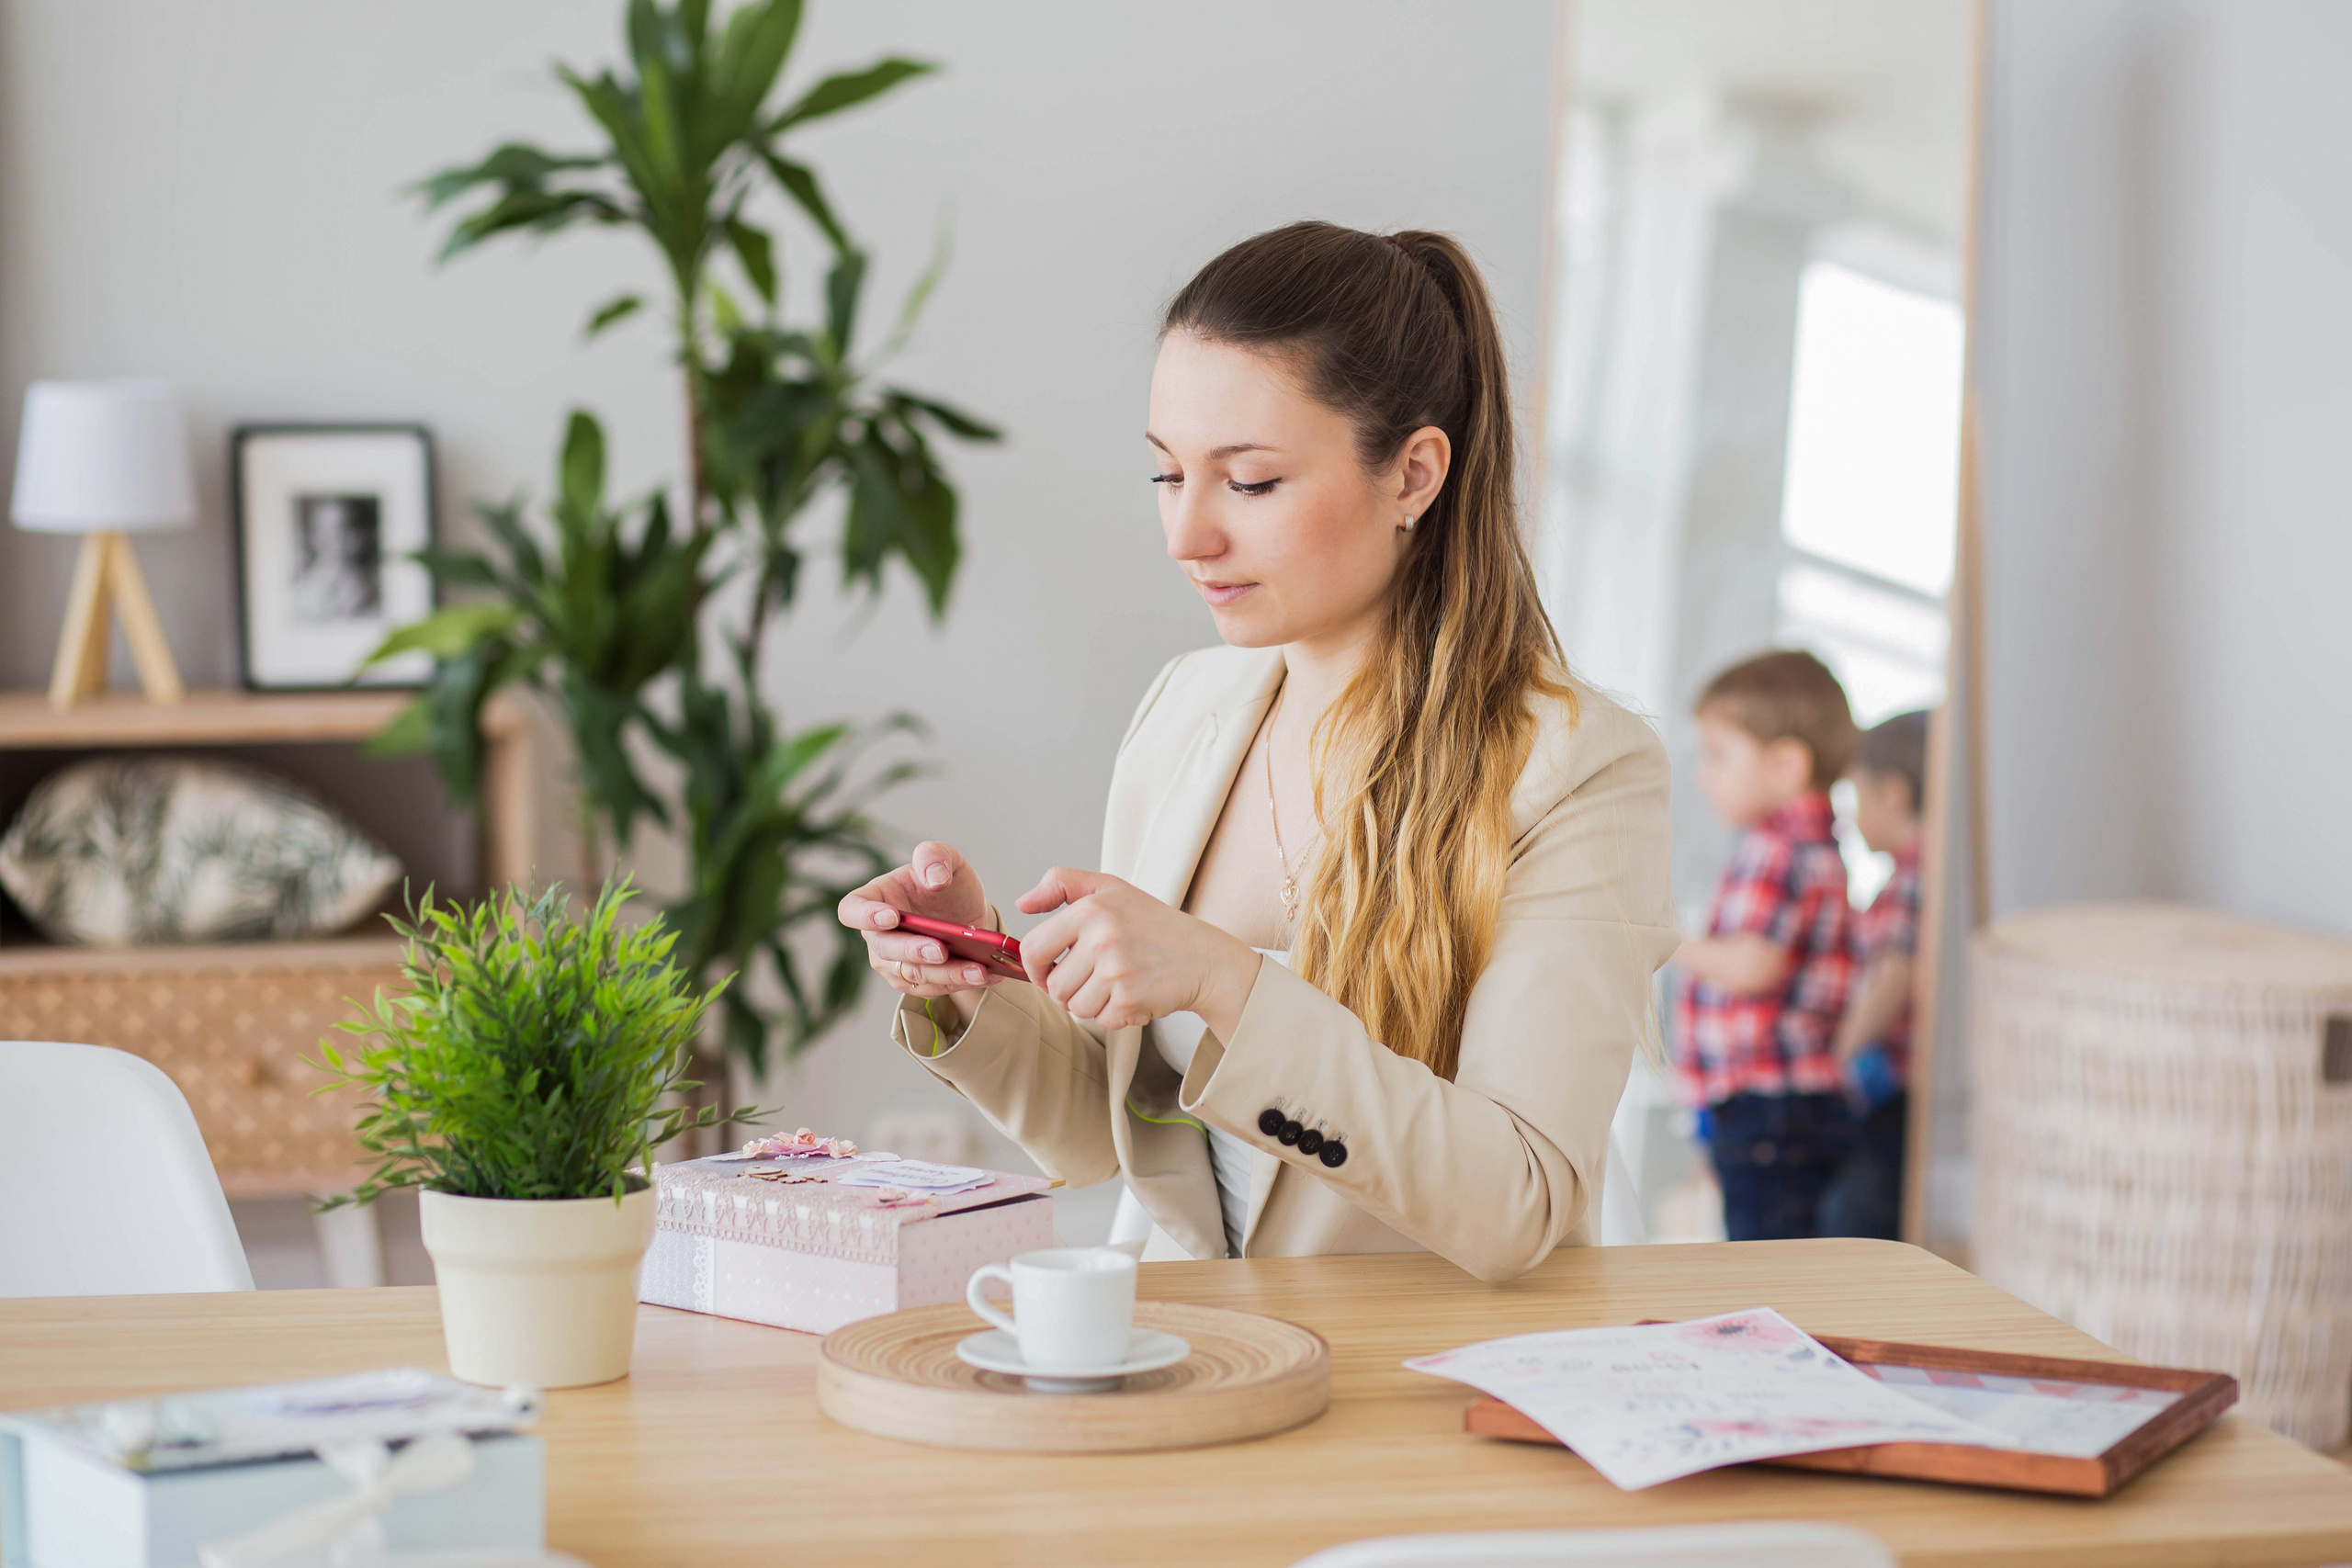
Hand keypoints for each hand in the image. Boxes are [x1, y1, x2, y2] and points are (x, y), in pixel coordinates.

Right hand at [837, 841, 998, 998]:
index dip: (865, 916)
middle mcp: (877, 935)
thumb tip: (935, 878)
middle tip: (941, 950)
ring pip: (913, 974)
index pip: (852, 909)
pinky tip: (987, 974)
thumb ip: (936, 856)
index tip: (892, 916)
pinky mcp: (915, 982)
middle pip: (885, 949)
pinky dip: (961, 983)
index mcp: (876, 898)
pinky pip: (934, 988)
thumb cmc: (945, 881)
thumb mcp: (946, 858)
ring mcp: (893, 962)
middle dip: (914, 951)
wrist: (965, 911)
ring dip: (946, 974)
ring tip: (978, 969)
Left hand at [1015, 867, 1261, 1036]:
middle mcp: (1101, 938)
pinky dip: (1113, 1015)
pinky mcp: (1129, 999)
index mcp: (1090, 909)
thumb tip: (1022, 904)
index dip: (1034, 968)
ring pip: (1074, 1007)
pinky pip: (1099, 1020)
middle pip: (1053, 986)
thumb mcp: (1110, 888)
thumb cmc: (1154, 924)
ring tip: (1117, 984)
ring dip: (1091, 1003)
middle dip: (1068, 989)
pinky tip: (1133, 995)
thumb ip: (1061, 884)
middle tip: (1095, 977)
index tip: (1048, 971)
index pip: (1034, 949)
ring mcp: (1116, 971)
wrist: (1204, 959)